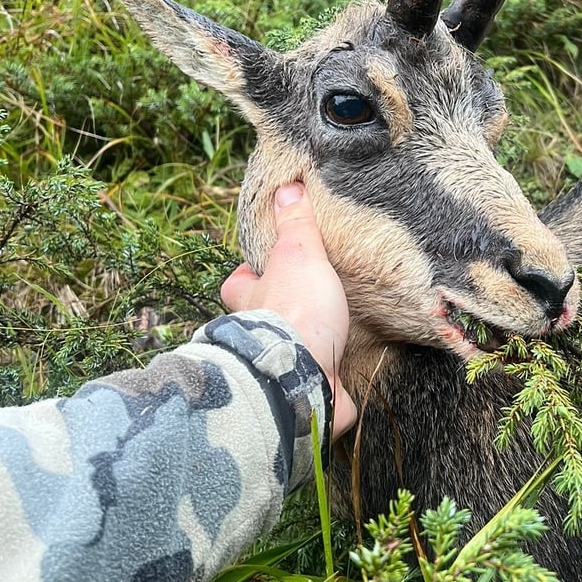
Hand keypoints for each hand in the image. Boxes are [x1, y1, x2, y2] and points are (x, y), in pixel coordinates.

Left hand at [220, 183, 356, 434]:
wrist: (305, 377)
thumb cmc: (296, 314)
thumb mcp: (297, 256)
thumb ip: (294, 225)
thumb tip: (285, 188)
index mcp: (251, 300)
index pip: (237, 283)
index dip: (247, 274)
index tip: (262, 266)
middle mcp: (259, 335)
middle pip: (259, 320)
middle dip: (275, 313)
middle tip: (301, 302)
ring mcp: (281, 366)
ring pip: (284, 353)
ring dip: (301, 348)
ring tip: (330, 335)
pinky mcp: (307, 392)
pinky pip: (314, 387)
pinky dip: (326, 384)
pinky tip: (343, 377)